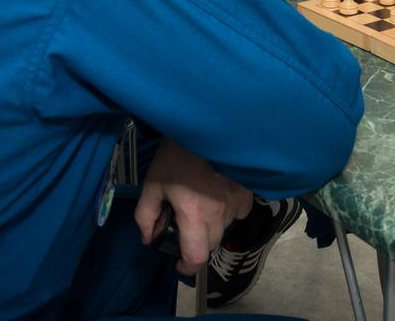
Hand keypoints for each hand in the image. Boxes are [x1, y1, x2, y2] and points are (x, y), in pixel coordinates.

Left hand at [134, 139, 252, 274]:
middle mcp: (219, 213)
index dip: (187, 267)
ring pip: (224, 229)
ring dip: (211, 227)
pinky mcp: (247, 192)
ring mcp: (236, 202)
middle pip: (210, 245)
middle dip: (196, 243)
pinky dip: (228, 213)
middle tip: (184, 227)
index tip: (179, 264)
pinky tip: (218, 198)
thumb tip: (149, 239)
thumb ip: (146, 216)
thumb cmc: (176, 154)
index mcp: (194, 213)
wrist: (207, 126)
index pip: (197, 256)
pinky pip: (238, 213)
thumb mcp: (152, 183)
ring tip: (200, 207)